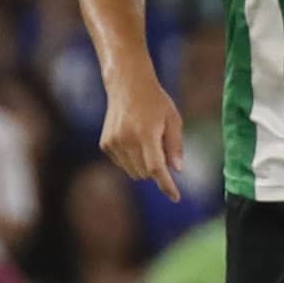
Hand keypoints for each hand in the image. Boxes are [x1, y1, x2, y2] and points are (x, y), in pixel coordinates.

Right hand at [100, 77, 185, 199]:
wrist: (127, 85)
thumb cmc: (155, 102)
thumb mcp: (173, 119)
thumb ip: (175, 145)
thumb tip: (177, 170)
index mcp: (146, 134)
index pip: (156, 168)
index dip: (166, 185)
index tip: (175, 197)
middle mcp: (127, 140)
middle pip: (145, 174)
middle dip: (156, 170)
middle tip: (161, 149)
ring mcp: (114, 143)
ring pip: (133, 172)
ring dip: (144, 166)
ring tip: (146, 142)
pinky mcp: (106, 144)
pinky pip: (123, 164)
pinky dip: (132, 159)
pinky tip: (134, 139)